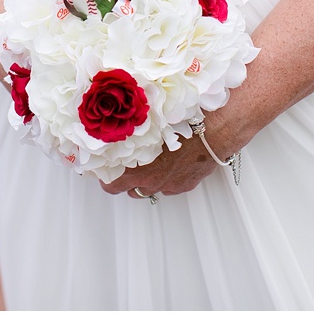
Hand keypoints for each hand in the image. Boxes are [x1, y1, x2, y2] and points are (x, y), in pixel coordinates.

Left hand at [100, 135, 217, 198]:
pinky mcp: (184, 186)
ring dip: (145, 181)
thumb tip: (113, 132)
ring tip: (148, 164)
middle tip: (123, 168)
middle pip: (128, 190)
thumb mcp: (145, 126)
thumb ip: (128, 136)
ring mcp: (167, 186)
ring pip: (148, 191)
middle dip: (124, 180)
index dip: (105, 177)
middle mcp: (150, 181)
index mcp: (135, 167)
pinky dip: (165, 179)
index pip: (110, 185)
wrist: (210, 132)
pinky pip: (168, 188)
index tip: (103, 170)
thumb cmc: (178, 124)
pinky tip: (169, 164)